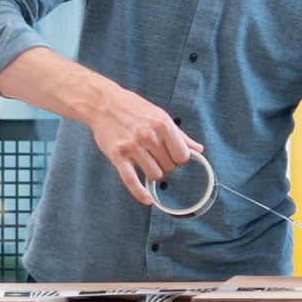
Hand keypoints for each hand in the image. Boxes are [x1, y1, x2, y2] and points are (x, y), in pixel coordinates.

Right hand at [78, 77, 203, 205]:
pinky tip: (147, 200)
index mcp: (162, 124)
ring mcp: (132, 146)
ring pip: (155, 174)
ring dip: (154, 174)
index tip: (174, 157)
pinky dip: (140, 193)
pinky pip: (131, 180)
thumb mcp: (159, 115)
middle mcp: (148, 136)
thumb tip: (198, 149)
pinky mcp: (118, 156)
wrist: (102, 102)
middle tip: (158, 158)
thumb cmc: (132, 107)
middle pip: (170, 166)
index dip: (180, 160)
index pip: (182, 155)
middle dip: (167, 166)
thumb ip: (179, 134)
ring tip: (148, 164)